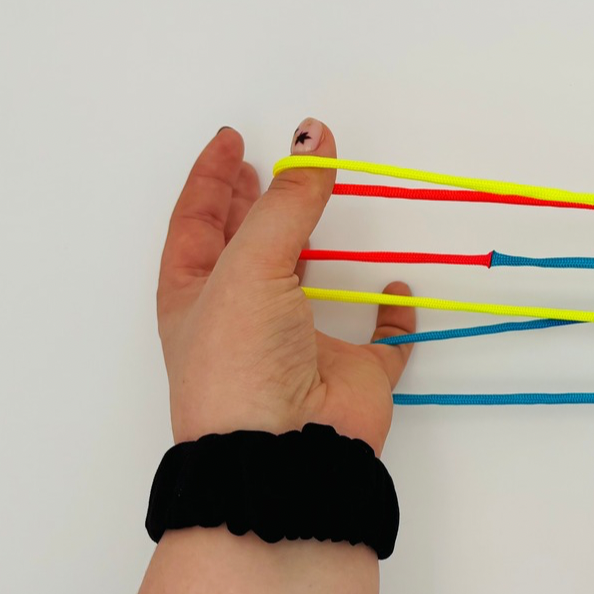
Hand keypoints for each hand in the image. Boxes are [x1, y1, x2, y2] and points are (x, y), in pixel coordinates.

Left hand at [107, 119, 413, 593]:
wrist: (283, 457)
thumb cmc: (242, 361)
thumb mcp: (250, 266)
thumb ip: (288, 199)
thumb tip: (314, 135)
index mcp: (196, 297)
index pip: (197, 224)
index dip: (211, 179)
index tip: (232, 138)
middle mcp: (244, 319)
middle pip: (247, 249)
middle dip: (256, 204)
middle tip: (273, 162)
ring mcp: (300, 349)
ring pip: (309, 287)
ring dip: (318, 246)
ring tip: (330, 197)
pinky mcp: (353, 377)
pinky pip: (381, 342)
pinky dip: (393, 316)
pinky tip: (397, 288)